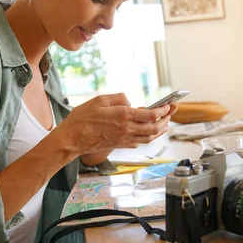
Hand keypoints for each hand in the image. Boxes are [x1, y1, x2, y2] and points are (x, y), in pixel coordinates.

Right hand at [55, 93, 176, 155]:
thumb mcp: (99, 99)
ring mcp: (123, 139)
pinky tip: (148, 132)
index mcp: (123, 116)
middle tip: (171, 113)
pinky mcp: (119, 145)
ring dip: (160, 131)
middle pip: (154, 128)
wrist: (72, 139)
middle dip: (166, 120)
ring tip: (165, 123)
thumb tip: (129, 102)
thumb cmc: (82, 118)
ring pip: (149, 138)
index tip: (168, 105)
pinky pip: (139, 142)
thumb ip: (118, 98)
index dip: (162, 110)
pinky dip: (147, 137)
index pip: (150, 115)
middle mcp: (126, 129)